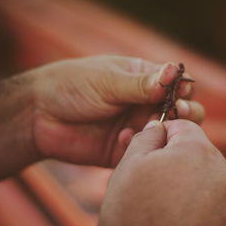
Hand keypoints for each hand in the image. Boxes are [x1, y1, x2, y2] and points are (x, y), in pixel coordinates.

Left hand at [27, 55, 204, 165]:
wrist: (38, 116)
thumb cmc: (72, 86)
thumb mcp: (108, 80)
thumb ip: (141, 83)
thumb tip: (175, 72)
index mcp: (143, 79)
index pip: (176, 84)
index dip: (184, 89)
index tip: (181, 93)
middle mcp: (144, 104)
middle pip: (181, 110)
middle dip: (186, 112)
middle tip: (179, 113)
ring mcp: (136, 127)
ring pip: (167, 134)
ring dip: (167, 132)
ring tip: (152, 126)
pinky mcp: (124, 150)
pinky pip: (145, 153)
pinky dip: (140, 147)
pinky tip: (122, 139)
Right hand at [98, 120, 225, 225]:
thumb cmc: (134, 217)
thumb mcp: (128, 167)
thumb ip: (146, 137)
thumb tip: (157, 126)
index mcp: (198, 151)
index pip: (182, 125)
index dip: (161, 135)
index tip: (148, 152)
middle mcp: (224, 173)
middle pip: (196, 153)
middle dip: (174, 161)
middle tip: (150, 182)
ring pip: (205, 179)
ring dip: (186, 184)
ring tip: (161, 205)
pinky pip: (214, 205)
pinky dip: (198, 207)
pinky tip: (177, 222)